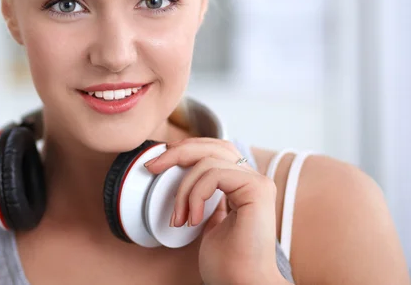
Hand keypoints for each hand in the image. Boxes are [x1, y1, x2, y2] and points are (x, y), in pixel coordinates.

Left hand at [144, 138, 286, 284]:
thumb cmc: (226, 263)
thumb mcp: (205, 220)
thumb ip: (203, 196)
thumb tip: (183, 177)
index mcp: (241, 184)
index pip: (213, 150)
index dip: (184, 151)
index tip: (157, 165)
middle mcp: (252, 179)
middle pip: (212, 145)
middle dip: (177, 152)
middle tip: (153, 167)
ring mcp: (257, 182)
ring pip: (208, 160)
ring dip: (183, 188)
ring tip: (179, 217)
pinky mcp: (257, 189)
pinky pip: (215, 174)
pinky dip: (195, 194)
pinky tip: (192, 219)